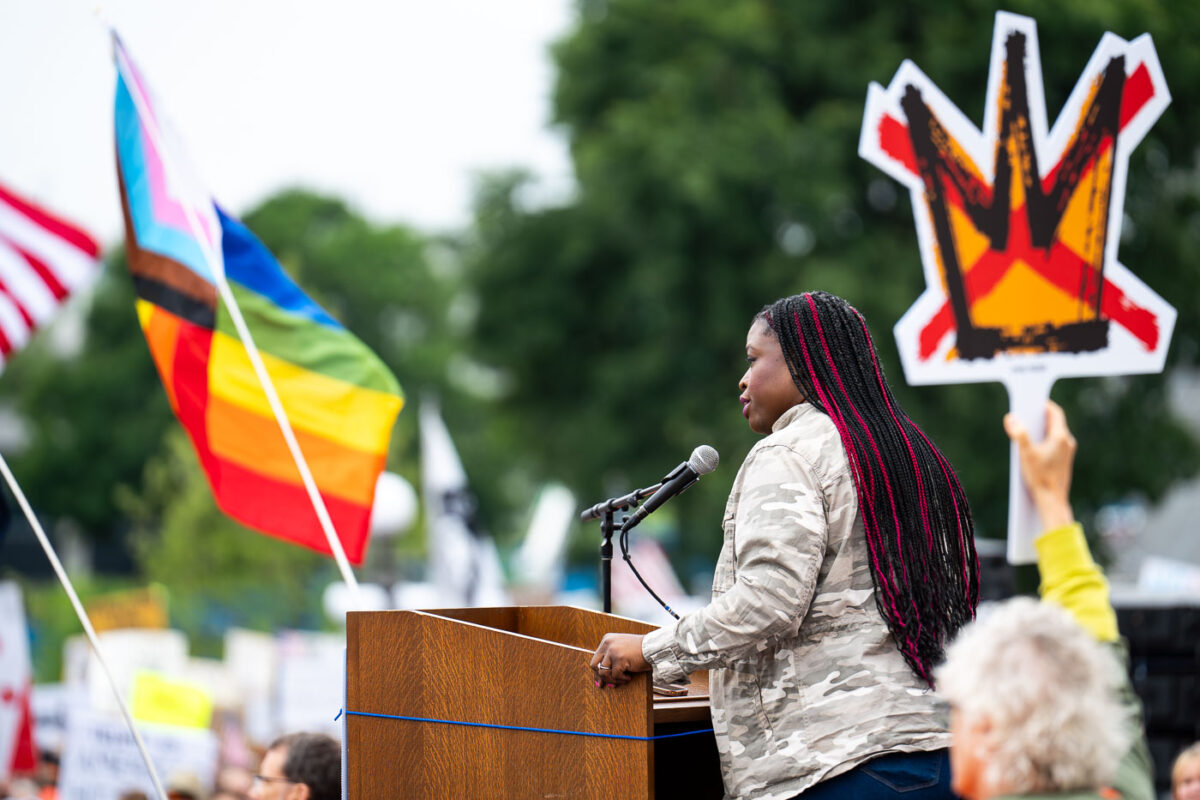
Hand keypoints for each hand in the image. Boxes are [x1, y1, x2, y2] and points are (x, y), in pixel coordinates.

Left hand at [589, 633, 648, 687]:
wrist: (654, 647)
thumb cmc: (640, 650)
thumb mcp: (622, 649)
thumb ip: (610, 658)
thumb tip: (600, 678)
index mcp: (607, 639)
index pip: (596, 658)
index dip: (597, 671)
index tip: (599, 681)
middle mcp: (607, 643)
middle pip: (594, 665)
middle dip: (600, 677)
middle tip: (606, 685)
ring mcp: (613, 651)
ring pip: (603, 672)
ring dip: (613, 680)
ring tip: (622, 680)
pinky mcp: (619, 659)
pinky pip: (615, 675)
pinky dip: (622, 679)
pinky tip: (629, 677)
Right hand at [1004, 400, 1075, 529]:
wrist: (1052, 500)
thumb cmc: (1040, 477)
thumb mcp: (1026, 453)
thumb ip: (1019, 434)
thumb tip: (1011, 418)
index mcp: (1061, 436)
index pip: (1055, 412)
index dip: (1044, 404)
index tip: (1033, 401)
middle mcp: (1067, 442)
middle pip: (1054, 422)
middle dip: (1039, 417)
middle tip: (1025, 414)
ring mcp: (1067, 452)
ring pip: (1054, 434)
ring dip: (1040, 430)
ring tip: (1026, 431)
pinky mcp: (1063, 461)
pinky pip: (1054, 444)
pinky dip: (1044, 441)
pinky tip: (1032, 448)